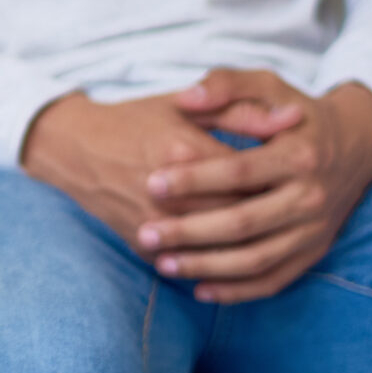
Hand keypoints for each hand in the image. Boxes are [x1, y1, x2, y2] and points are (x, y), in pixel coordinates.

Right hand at [22, 89, 292, 246]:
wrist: (73, 145)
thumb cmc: (135, 119)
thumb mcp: (185, 104)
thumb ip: (240, 110)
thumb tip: (294, 118)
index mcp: (184, 148)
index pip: (250, 177)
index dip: (280, 183)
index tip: (298, 182)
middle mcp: (170, 189)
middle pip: (239, 217)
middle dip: (270, 220)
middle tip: (295, 217)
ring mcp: (153, 219)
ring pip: (217, 247)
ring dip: (250, 249)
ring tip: (274, 242)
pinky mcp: (141, 241)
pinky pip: (189, 262)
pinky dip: (216, 268)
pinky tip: (238, 263)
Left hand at [136, 72, 371, 303]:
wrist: (356, 144)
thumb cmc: (297, 110)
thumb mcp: (268, 84)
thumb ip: (226, 85)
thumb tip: (187, 98)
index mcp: (298, 155)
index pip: (238, 172)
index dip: (194, 179)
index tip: (151, 183)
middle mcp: (311, 197)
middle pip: (243, 222)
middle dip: (191, 231)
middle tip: (145, 232)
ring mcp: (315, 231)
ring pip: (257, 259)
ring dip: (208, 267)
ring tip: (162, 264)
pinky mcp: (314, 252)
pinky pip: (275, 280)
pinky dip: (238, 291)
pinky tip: (200, 291)